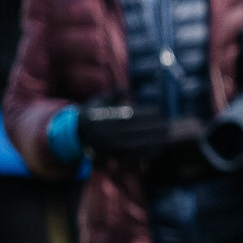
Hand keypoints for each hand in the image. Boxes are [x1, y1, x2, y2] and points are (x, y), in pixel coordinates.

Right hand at [77, 102, 193, 159]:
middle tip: (168, 125)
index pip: (129, 115)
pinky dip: (145, 152)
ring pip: (134, 143)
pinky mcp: (112, 154)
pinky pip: (130, 154)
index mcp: (104, 117)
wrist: (74, 133)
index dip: (146, 113)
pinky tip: (158, 150)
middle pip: (134, 130)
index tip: (159, 111)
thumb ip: (113, 95)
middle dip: (152, 128)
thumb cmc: (91, 113)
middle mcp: (107, 132)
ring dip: (152, 141)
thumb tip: (124, 88)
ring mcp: (109, 144)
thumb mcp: (99, 101)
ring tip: (166, 138)